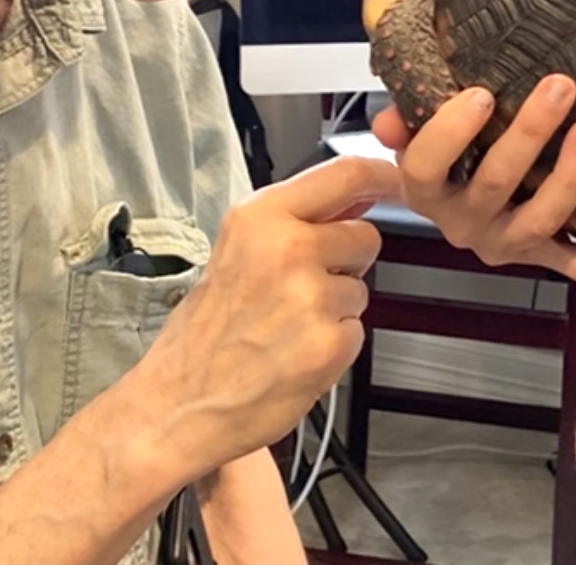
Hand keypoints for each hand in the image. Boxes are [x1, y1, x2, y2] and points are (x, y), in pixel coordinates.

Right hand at [128, 156, 400, 472]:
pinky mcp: (328, 345)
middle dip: (348, 261)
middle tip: (303, 286)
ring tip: (288, 325)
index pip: (346, 173)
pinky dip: (335, 344)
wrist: (178, 402)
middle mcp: (289, 248)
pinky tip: (295, 352)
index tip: (397, 182)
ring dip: (337, 307)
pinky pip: (357, 331)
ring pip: (362, 289)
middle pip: (366, 236)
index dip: (383, 175)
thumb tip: (357, 196)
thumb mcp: (240, 249)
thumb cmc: (206, 329)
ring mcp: (310, 298)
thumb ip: (299, 220)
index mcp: (262, 217)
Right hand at [372, 74, 575, 284]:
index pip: (427, 164)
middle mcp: (461, 222)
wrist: (452, 200)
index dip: (451, 131)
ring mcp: (501, 241)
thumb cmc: (441, 151)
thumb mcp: (413, 129)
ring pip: (537, 220)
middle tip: (559, 87)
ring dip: (568, 177)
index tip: (480, 94)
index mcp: (425, 188)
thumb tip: (389, 119)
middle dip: (528, 133)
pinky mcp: (537, 254)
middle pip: (494, 182)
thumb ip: (403, 116)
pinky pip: (570, 264)